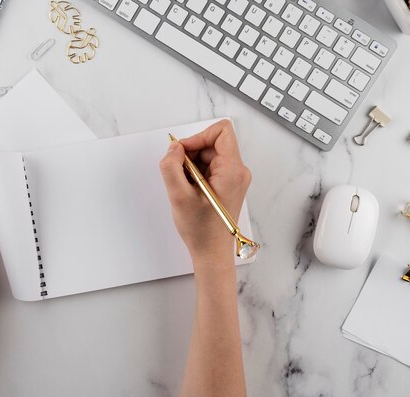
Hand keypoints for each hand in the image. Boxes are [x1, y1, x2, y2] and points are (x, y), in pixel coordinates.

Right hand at [159, 120, 250, 261]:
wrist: (211, 253)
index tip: (183, 152)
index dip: (198, 136)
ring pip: (209, 155)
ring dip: (191, 165)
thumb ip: (171, 167)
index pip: (221, 131)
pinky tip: (189, 191)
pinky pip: (209, 167)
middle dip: (191, 154)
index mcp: (232, 170)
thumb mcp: (179, 196)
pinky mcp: (228, 184)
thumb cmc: (202, 231)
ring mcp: (234, 178)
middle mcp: (238, 171)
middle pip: (212, 143)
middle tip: (179, 174)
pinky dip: (195, 174)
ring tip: (184, 187)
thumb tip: (174, 148)